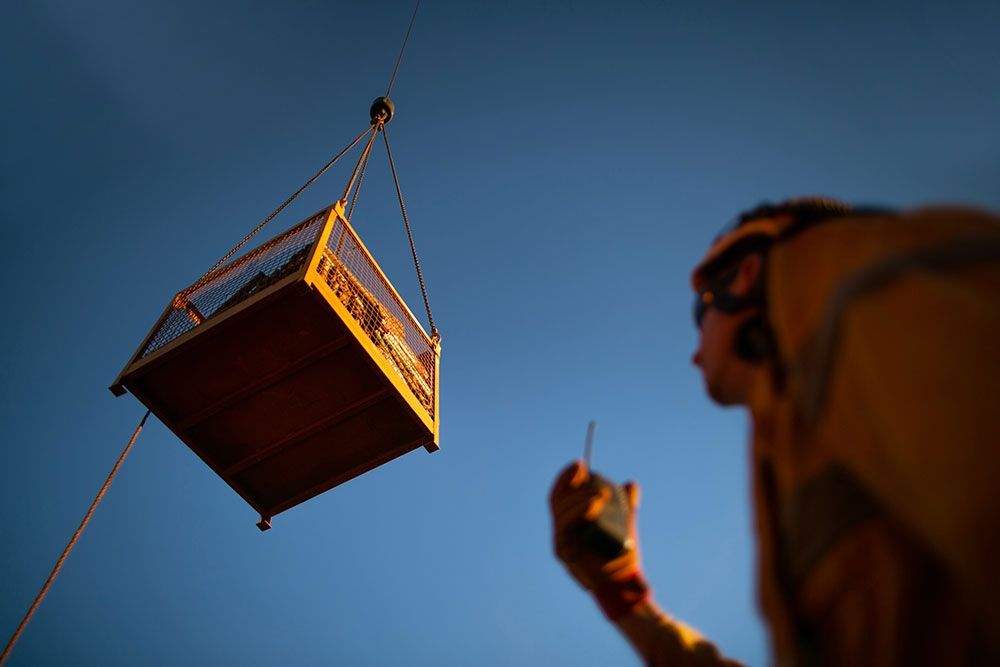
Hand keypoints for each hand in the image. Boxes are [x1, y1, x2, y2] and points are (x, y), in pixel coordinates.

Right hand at [549, 460, 649, 617]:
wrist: (625, 581)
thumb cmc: (622, 554)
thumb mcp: (625, 523)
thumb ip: (627, 504)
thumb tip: (631, 484)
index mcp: (570, 521)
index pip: (560, 494)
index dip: (566, 477)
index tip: (581, 464)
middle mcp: (561, 531)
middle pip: (558, 500)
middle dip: (573, 485)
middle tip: (593, 478)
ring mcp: (561, 542)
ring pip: (561, 512)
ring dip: (580, 498)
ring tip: (602, 495)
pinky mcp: (565, 553)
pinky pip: (566, 528)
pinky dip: (578, 513)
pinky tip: (593, 505)